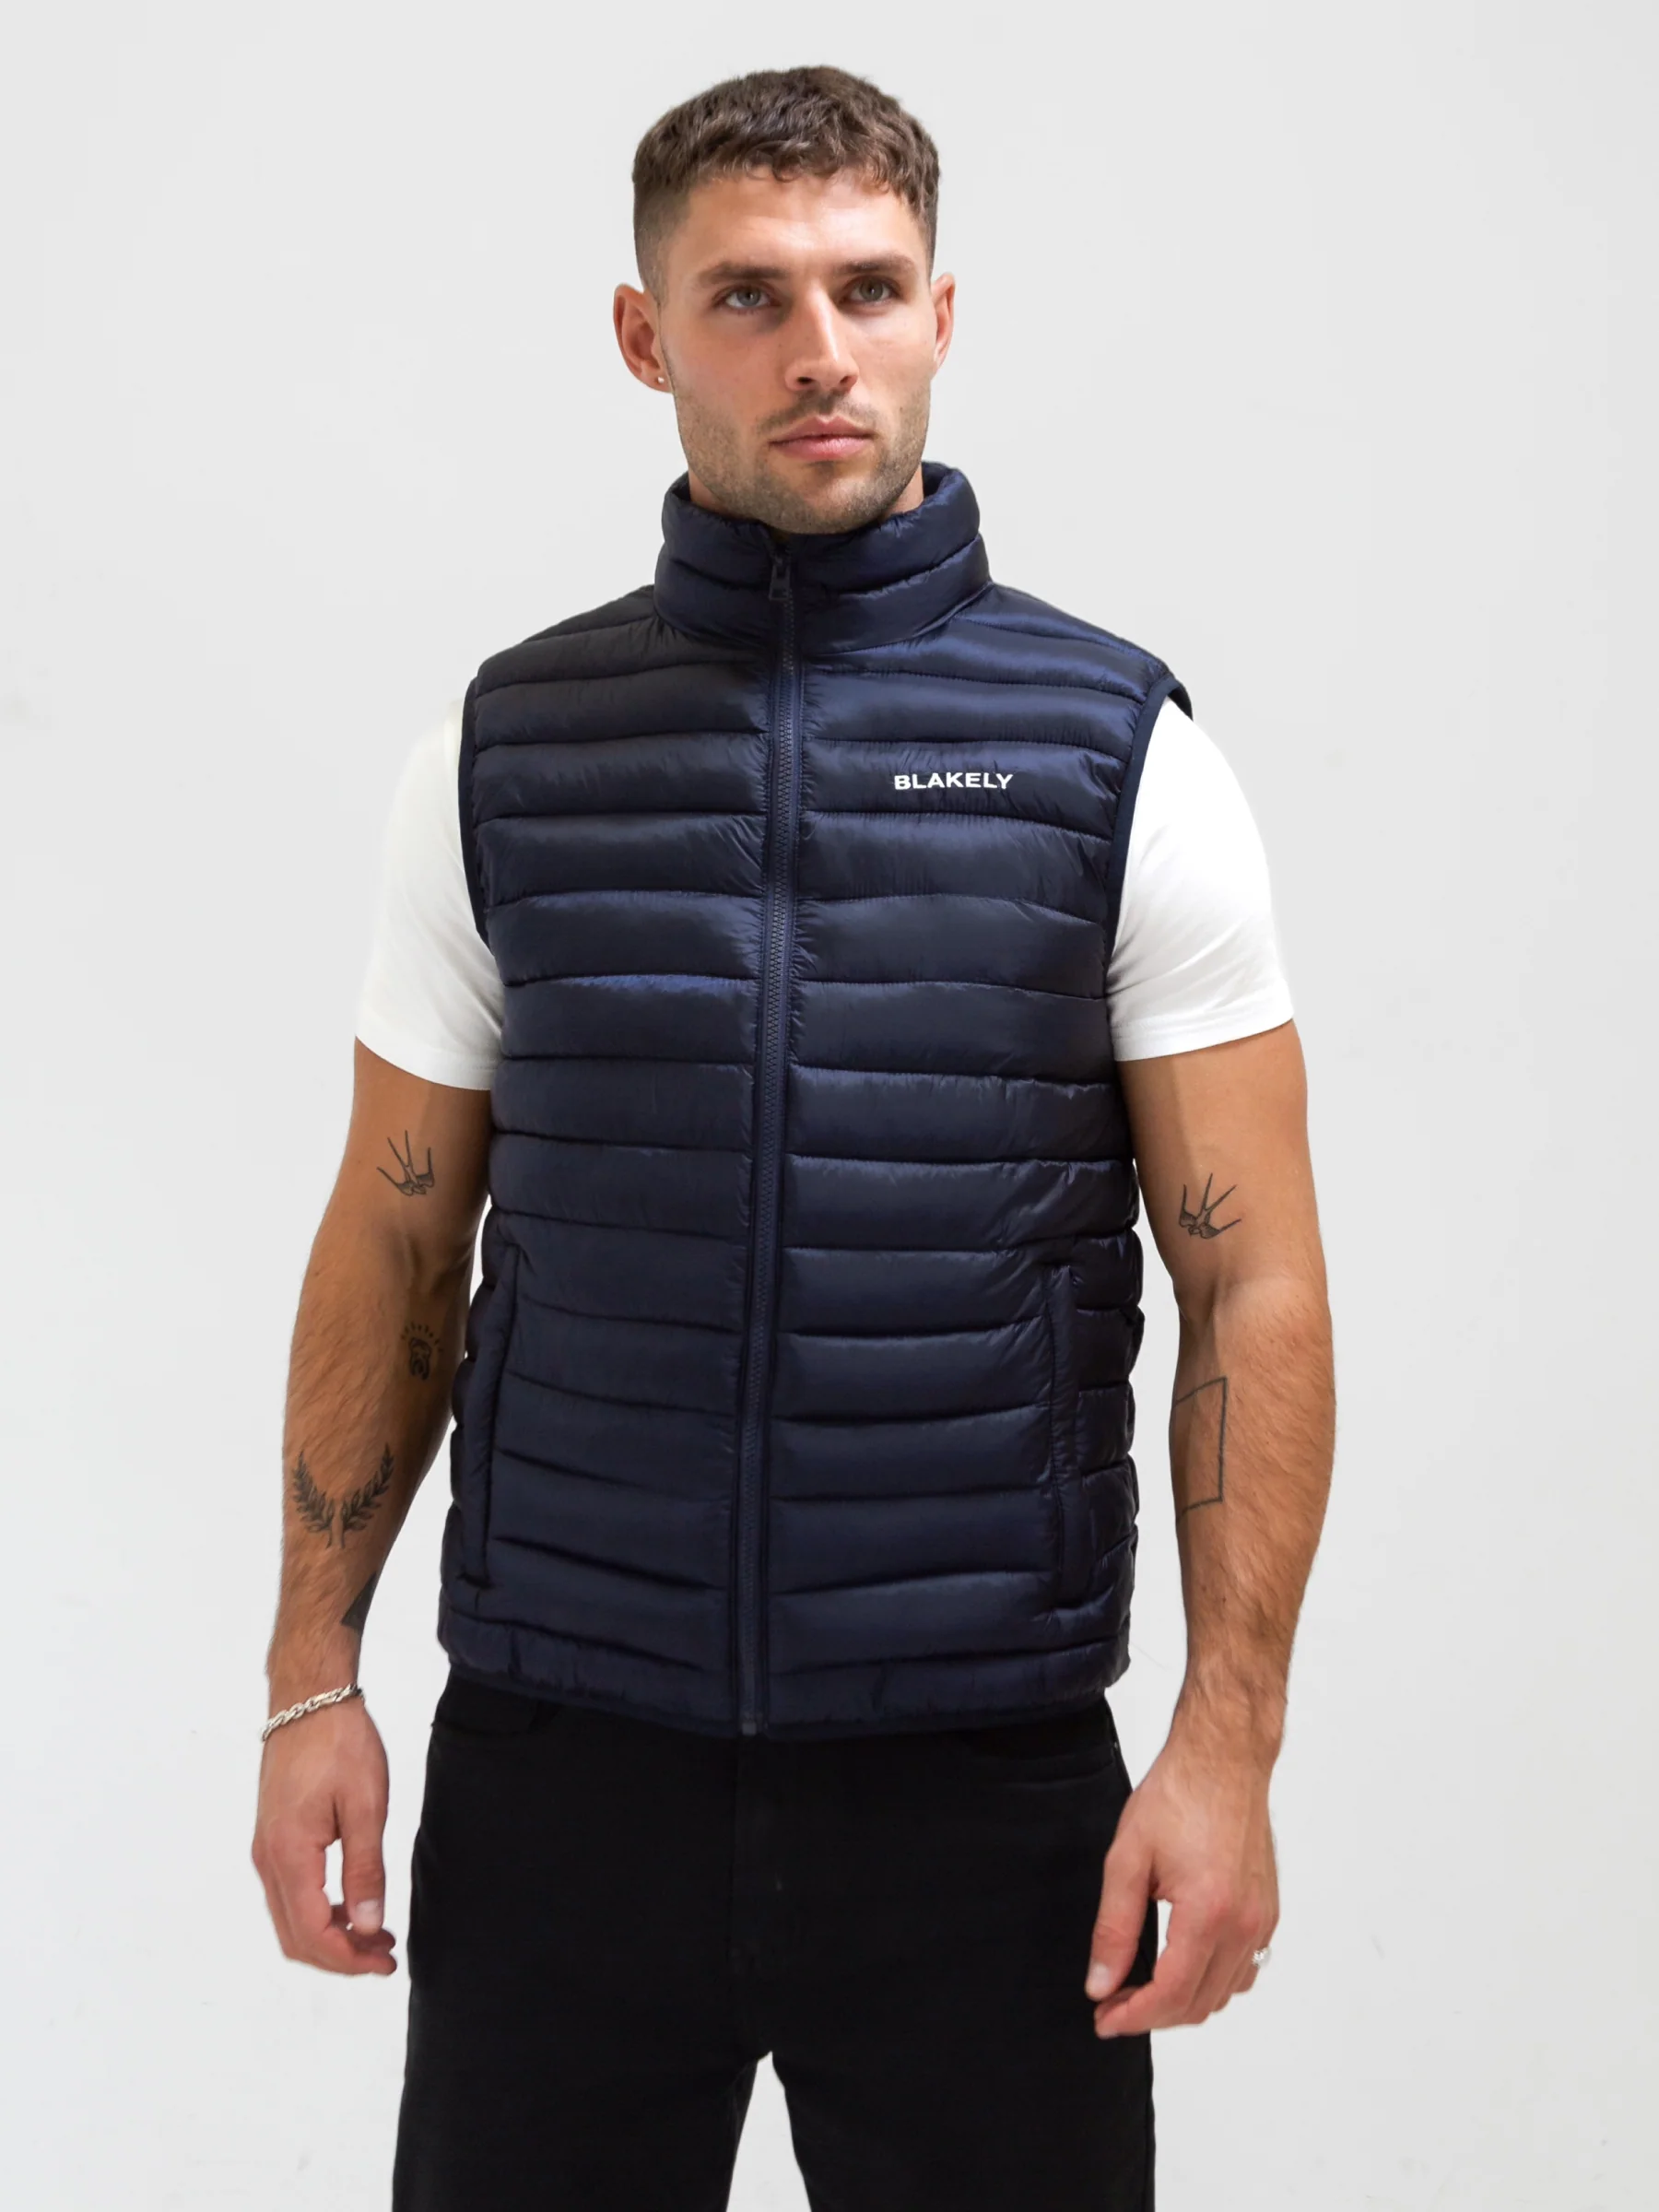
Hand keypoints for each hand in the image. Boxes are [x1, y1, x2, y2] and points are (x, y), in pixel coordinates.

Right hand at [251, 1697, 397, 1975]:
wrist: (308, 1699)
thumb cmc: (340, 1743)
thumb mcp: (366, 1805)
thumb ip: (365, 1869)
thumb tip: (367, 1927)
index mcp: (289, 1855)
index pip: (313, 1934)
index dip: (349, 1960)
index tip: (385, 1963)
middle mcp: (268, 1859)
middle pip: (296, 1936)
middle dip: (340, 1957)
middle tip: (384, 1956)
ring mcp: (266, 1849)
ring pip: (291, 1918)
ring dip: (330, 1936)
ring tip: (376, 1935)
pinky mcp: (273, 1837)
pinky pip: (290, 1894)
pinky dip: (319, 1912)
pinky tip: (352, 1903)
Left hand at [1084, 1718, 1277, 2034]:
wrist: (1224, 1758)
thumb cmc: (1178, 1794)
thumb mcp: (1127, 1858)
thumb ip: (1113, 1927)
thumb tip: (1101, 1984)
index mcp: (1209, 1913)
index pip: (1170, 1995)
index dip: (1132, 2017)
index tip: (1103, 2019)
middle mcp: (1244, 1925)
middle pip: (1198, 2004)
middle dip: (1152, 2015)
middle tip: (1112, 2003)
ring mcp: (1262, 1920)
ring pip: (1224, 1994)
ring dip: (1183, 2001)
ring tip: (1141, 1988)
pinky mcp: (1268, 1911)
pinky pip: (1245, 1969)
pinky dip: (1213, 1982)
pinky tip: (1182, 1965)